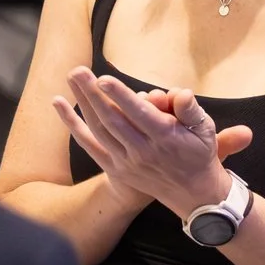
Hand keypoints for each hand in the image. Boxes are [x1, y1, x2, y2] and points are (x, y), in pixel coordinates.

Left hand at [51, 66, 252, 216]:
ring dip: (82, 102)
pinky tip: (58, 104)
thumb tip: (180, 94)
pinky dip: (72, 124)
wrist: (193, 194)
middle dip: (93, 94)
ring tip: (73, 76)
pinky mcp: (114, 167)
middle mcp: (142, 151)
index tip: (104, 79)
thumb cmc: (198, 153)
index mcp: (165, 138)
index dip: (121, 97)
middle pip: (112, 119)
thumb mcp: (205, 130)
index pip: (139, 114)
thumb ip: (191, 110)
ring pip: (99, 129)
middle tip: (78, 71)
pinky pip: (88, 144)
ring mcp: (125, 161)